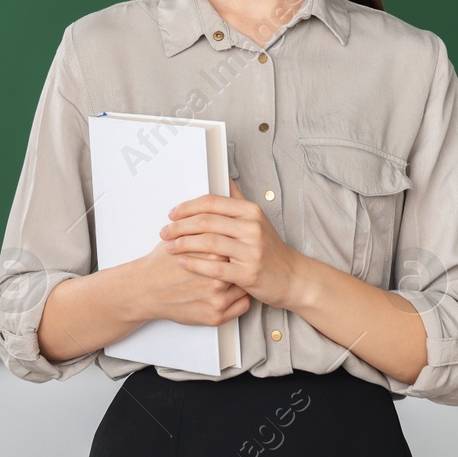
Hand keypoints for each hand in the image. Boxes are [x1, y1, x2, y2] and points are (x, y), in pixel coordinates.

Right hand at [125, 237, 251, 327]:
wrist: (144, 290)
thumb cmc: (160, 264)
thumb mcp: (180, 236)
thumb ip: (204, 225)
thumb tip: (224, 209)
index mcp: (212, 256)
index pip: (237, 245)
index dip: (237, 242)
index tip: (237, 241)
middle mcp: (217, 279)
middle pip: (243, 265)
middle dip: (242, 260)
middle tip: (240, 256)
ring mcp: (217, 300)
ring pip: (245, 286)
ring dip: (242, 279)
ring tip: (237, 272)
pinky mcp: (215, 316)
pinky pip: (242, 306)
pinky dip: (241, 298)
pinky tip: (235, 289)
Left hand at [162, 179, 311, 309]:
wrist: (293, 277)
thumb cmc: (271, 249)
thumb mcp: (257, 220)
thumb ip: (238, 200)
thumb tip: (224, 179)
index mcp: (251, 211)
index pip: (211, 202)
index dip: (187, 207)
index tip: (172, 214)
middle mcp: (252, 228)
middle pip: (206, 221)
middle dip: (180, 226)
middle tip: (164, 231)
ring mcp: (251, 251)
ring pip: (209, 242)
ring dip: (183, 243)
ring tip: (168, 246)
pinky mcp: (249, 273)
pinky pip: (215, 267)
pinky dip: (195, 264)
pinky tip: (182, 262)